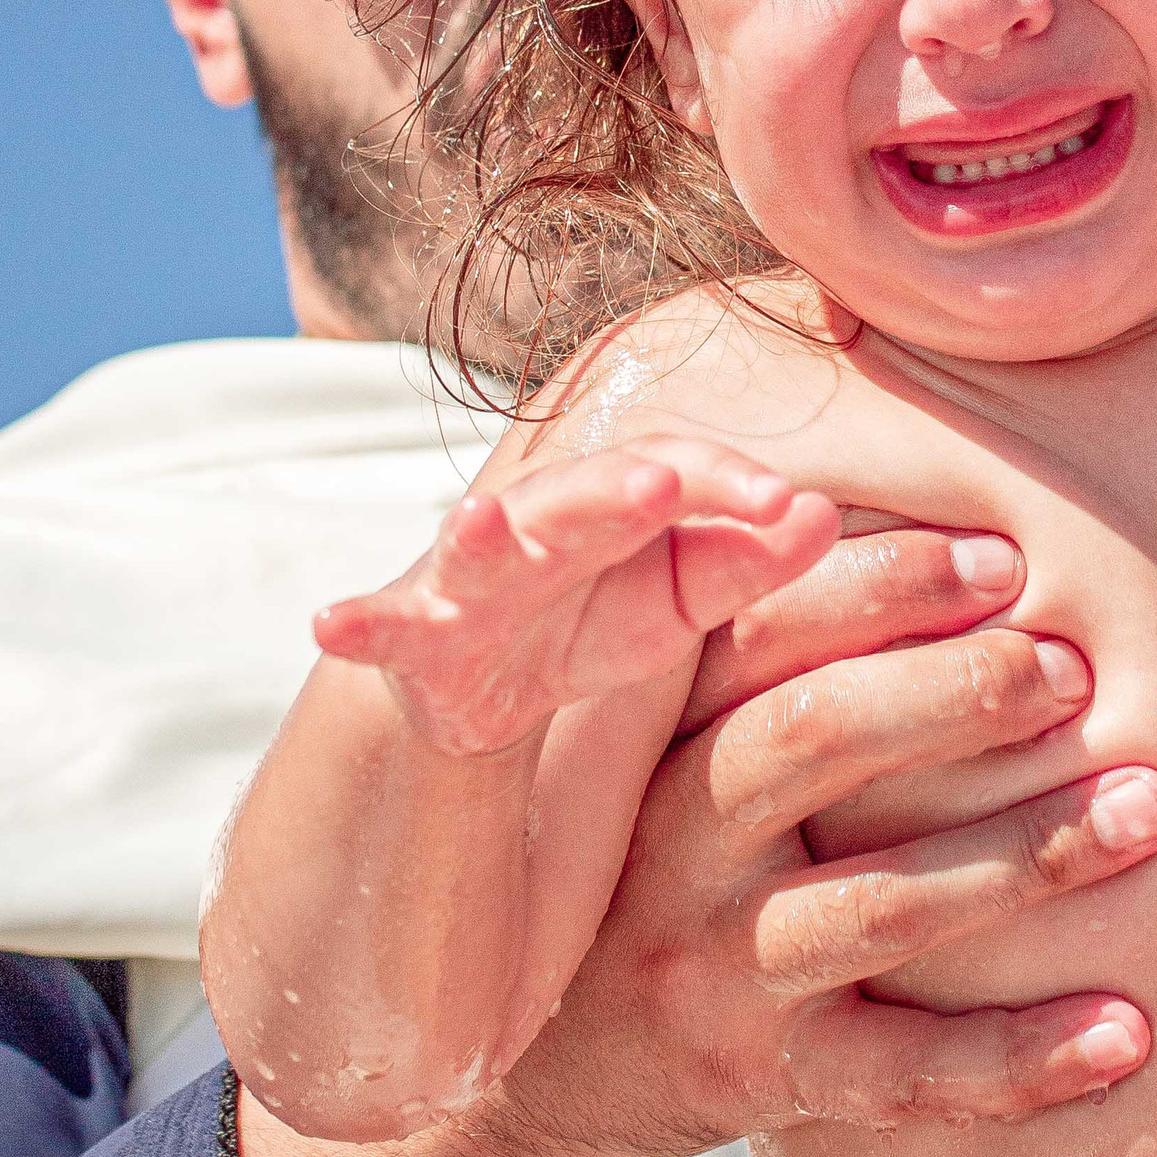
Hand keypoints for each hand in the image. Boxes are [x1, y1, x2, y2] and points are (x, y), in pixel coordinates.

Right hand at [313, 437, 839, 754]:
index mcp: (616, 507)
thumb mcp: (679, 604)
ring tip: (480, 523)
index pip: (676, 475)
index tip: (789, 500)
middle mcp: (538, 524)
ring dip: (479, 533)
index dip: (728, 483)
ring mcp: (466, 577)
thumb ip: (746, 560)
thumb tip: (823, 514)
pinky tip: (333, 623)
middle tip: (664, 481)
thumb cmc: (590, 616)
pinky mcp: (411, 635)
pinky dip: (357, 623)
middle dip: (619, 488)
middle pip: (581, 494)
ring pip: (476, 547)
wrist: (477, 681)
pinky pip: (379, 626)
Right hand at [499, 528, 1156, 1156]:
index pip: (763, 634)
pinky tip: (1128, 1032)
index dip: (884, 585)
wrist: (537, 1085)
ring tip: (1151, 808)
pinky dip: (1023, 1058)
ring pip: (880, 905)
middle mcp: (674, 846)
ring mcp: (716, 970)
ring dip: (1027, 854)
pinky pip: (906, 1076)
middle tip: (1079, 671)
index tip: (1005, 560)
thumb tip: (932, 542)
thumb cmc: (652, 879)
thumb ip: (764, 667)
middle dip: (959, 695)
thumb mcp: (664, 760)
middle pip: (814, 741)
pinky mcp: (762, 1083)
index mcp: (661, 739)